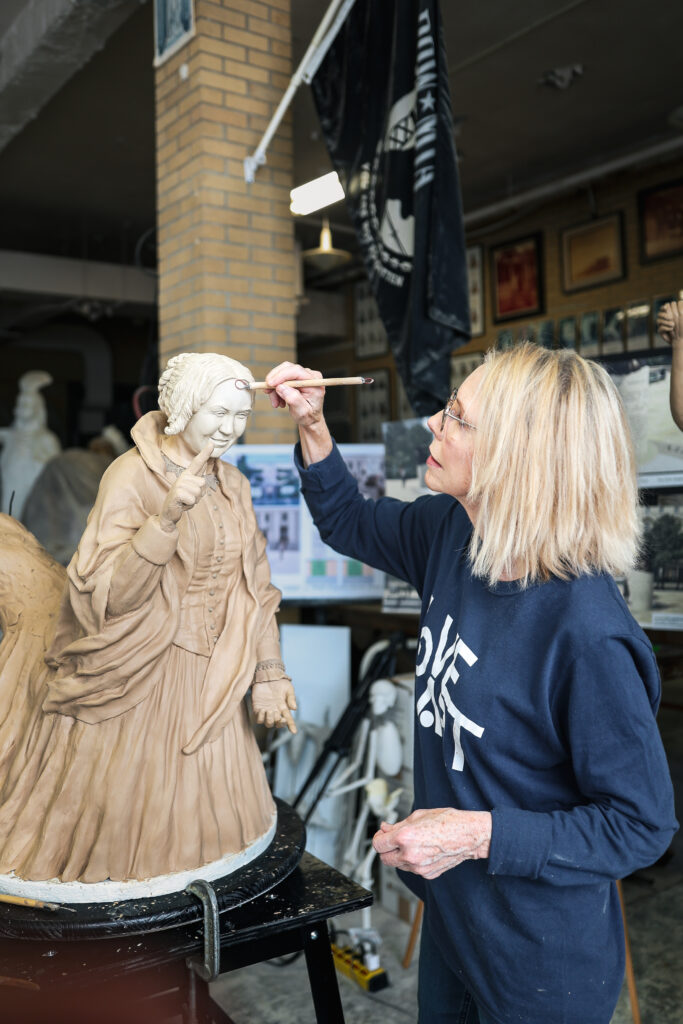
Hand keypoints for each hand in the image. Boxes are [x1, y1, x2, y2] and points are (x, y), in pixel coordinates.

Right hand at [160, 441, 212, 530]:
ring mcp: (179, 484)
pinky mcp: (177, 493)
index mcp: (188, 475)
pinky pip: (193, 500)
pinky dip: (189, 505)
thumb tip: (207, 472)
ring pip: (198, 492)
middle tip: (189, 497)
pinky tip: (182, 504)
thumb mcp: (193, 491)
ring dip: (194, 501)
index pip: (198, 462)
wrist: (170, 512)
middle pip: (203, 484)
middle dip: (199, 495)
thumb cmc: (183, 500)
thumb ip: (200, 482)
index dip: (205, 453)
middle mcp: (183, 477)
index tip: (212, 443)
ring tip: (185, 500)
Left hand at [251, 678, 297, 732]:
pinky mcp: (257, 708)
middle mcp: (275, 712)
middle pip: (277, 724)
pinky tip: (263, 710)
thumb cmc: (280, 682)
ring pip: (268, 724)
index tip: (294, 731)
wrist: (267, 675)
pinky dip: (261, 717)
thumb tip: (294, 708)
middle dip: (279, 723)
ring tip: (270, 711)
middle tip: (278, 715)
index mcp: (284, 708)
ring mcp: (266, 711)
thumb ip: (291, 698)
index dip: (291, 726)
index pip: (288, 720)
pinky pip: (258, 719)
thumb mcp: (288, 689)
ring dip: (269, 720)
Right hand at [264, 362, 324, 425]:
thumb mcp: (302, 412)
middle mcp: (310, 376)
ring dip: (274, 388)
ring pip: (281, 374)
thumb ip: (293, 399)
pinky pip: (280, 378)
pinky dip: (276, 389)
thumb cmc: (308, 416)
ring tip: (276, 403)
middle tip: (267, 392)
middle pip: (287, 368)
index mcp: (315, 382)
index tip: (270, 384)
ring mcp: (302, 376)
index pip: (297, 371)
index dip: (281, 375)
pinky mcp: (295, 378)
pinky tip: (278, 401)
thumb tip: (281, 387)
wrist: (309, 419)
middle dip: (275, 380)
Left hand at [372, 807, 491, 879]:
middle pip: (384, 859)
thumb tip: (385, 829)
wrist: (468, 835)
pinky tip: (424, 850)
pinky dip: (413, 861)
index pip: (378, 844)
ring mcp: (419, 868)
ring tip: (414, 843)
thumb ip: (398, 825)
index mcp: (405, 837)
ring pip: (398, 865)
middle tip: (394, 840)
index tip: (382, 835)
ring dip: (400, 856)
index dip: (378, 838)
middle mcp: (410, 855)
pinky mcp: (427, 874)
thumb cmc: (447, 821)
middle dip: (386, 849)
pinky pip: (412, 869)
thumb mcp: (418, 816)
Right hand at [656, 300, 682, 346]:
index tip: (666, 308)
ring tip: (673, 325)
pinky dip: (666, 328)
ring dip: (666, 322)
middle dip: (665, 315)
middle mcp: (665, 318)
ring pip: (658, 320)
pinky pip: (660, 328)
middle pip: (659, 313)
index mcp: (670, 312)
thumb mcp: (682, 316)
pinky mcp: (660, 331)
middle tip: (671, 318)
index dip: (664, 307)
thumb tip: (679, 301)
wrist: (682, 338)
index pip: (665, 307)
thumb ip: (681, 308)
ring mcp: (662, 324)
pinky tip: (671, 329)